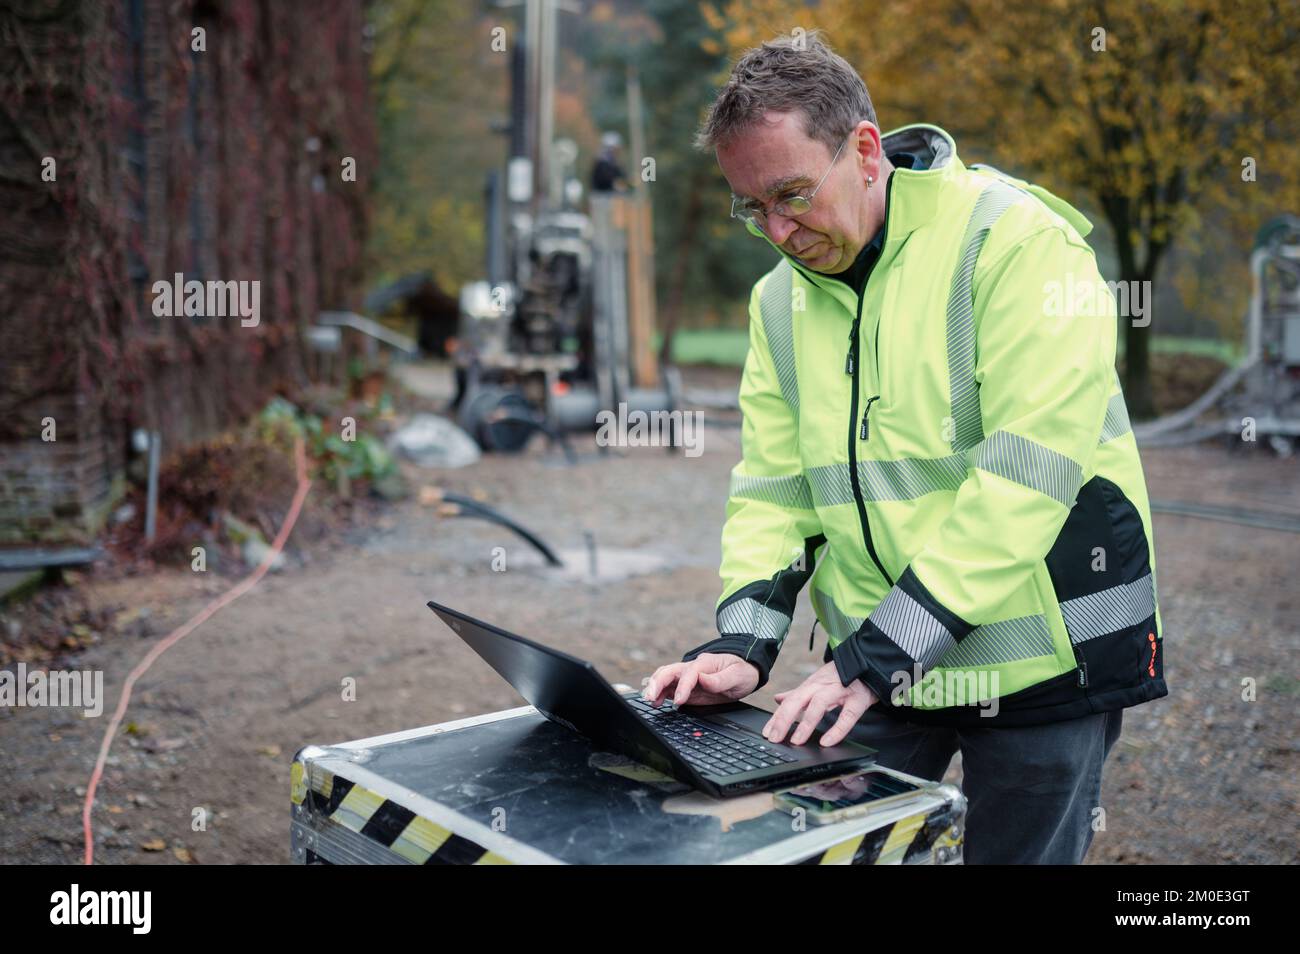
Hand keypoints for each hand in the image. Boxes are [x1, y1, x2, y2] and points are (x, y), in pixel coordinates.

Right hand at [642, 653, 759, 706]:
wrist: (744, 669)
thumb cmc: (741, 671)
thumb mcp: (737, 675)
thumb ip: (720, 679)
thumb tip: (702, 679)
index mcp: (705, 663)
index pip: (689, 673)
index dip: (682, 687)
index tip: (679, 701)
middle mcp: (693, 668)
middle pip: (669, 671)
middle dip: (658, 683)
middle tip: (651, 697)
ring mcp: (687, 677)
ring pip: (665, 677)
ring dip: (655, 687)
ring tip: (649, 700)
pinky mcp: (686, 686)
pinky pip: (669, 688)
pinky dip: (659, 693)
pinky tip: (655, 703)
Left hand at [763, 662, 876, 746]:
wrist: (870, 663)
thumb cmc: (842, 676)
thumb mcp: (818, 683)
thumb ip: (798, 693)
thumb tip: (777, 699)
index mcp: (811, 685)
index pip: (789, 701)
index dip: (777, 717)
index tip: (767, 733)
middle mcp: (822, 687)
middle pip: (798, 700)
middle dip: (784, 719)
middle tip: (774, 738)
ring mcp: (840, 691)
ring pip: (819, 704)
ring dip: (806, 723)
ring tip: (797, 741)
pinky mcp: (858, 699)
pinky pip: (847, 715)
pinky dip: (837, 729)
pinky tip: (827, 742)